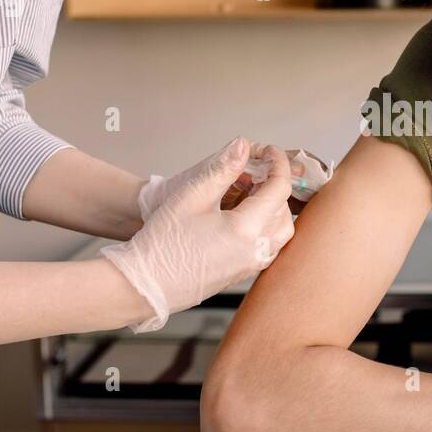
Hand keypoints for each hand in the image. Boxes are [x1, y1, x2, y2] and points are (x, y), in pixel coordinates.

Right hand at [100, 138, 294, 331]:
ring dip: (274, 209)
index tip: (269, 151)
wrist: (146, 284)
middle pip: (285, 212)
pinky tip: (242, 215)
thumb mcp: (192, 196)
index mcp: (246, 230)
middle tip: (256, 171)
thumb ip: (222, 168)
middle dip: (276, 187)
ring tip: (250, 192)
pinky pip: (268, 247)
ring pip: (281, 233)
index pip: (279, 189)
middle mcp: (255, 251)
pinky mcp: (242, 274)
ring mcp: (250, 266)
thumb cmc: (163, 242)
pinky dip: (266, 227)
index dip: (278, 164)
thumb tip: (243, 146)